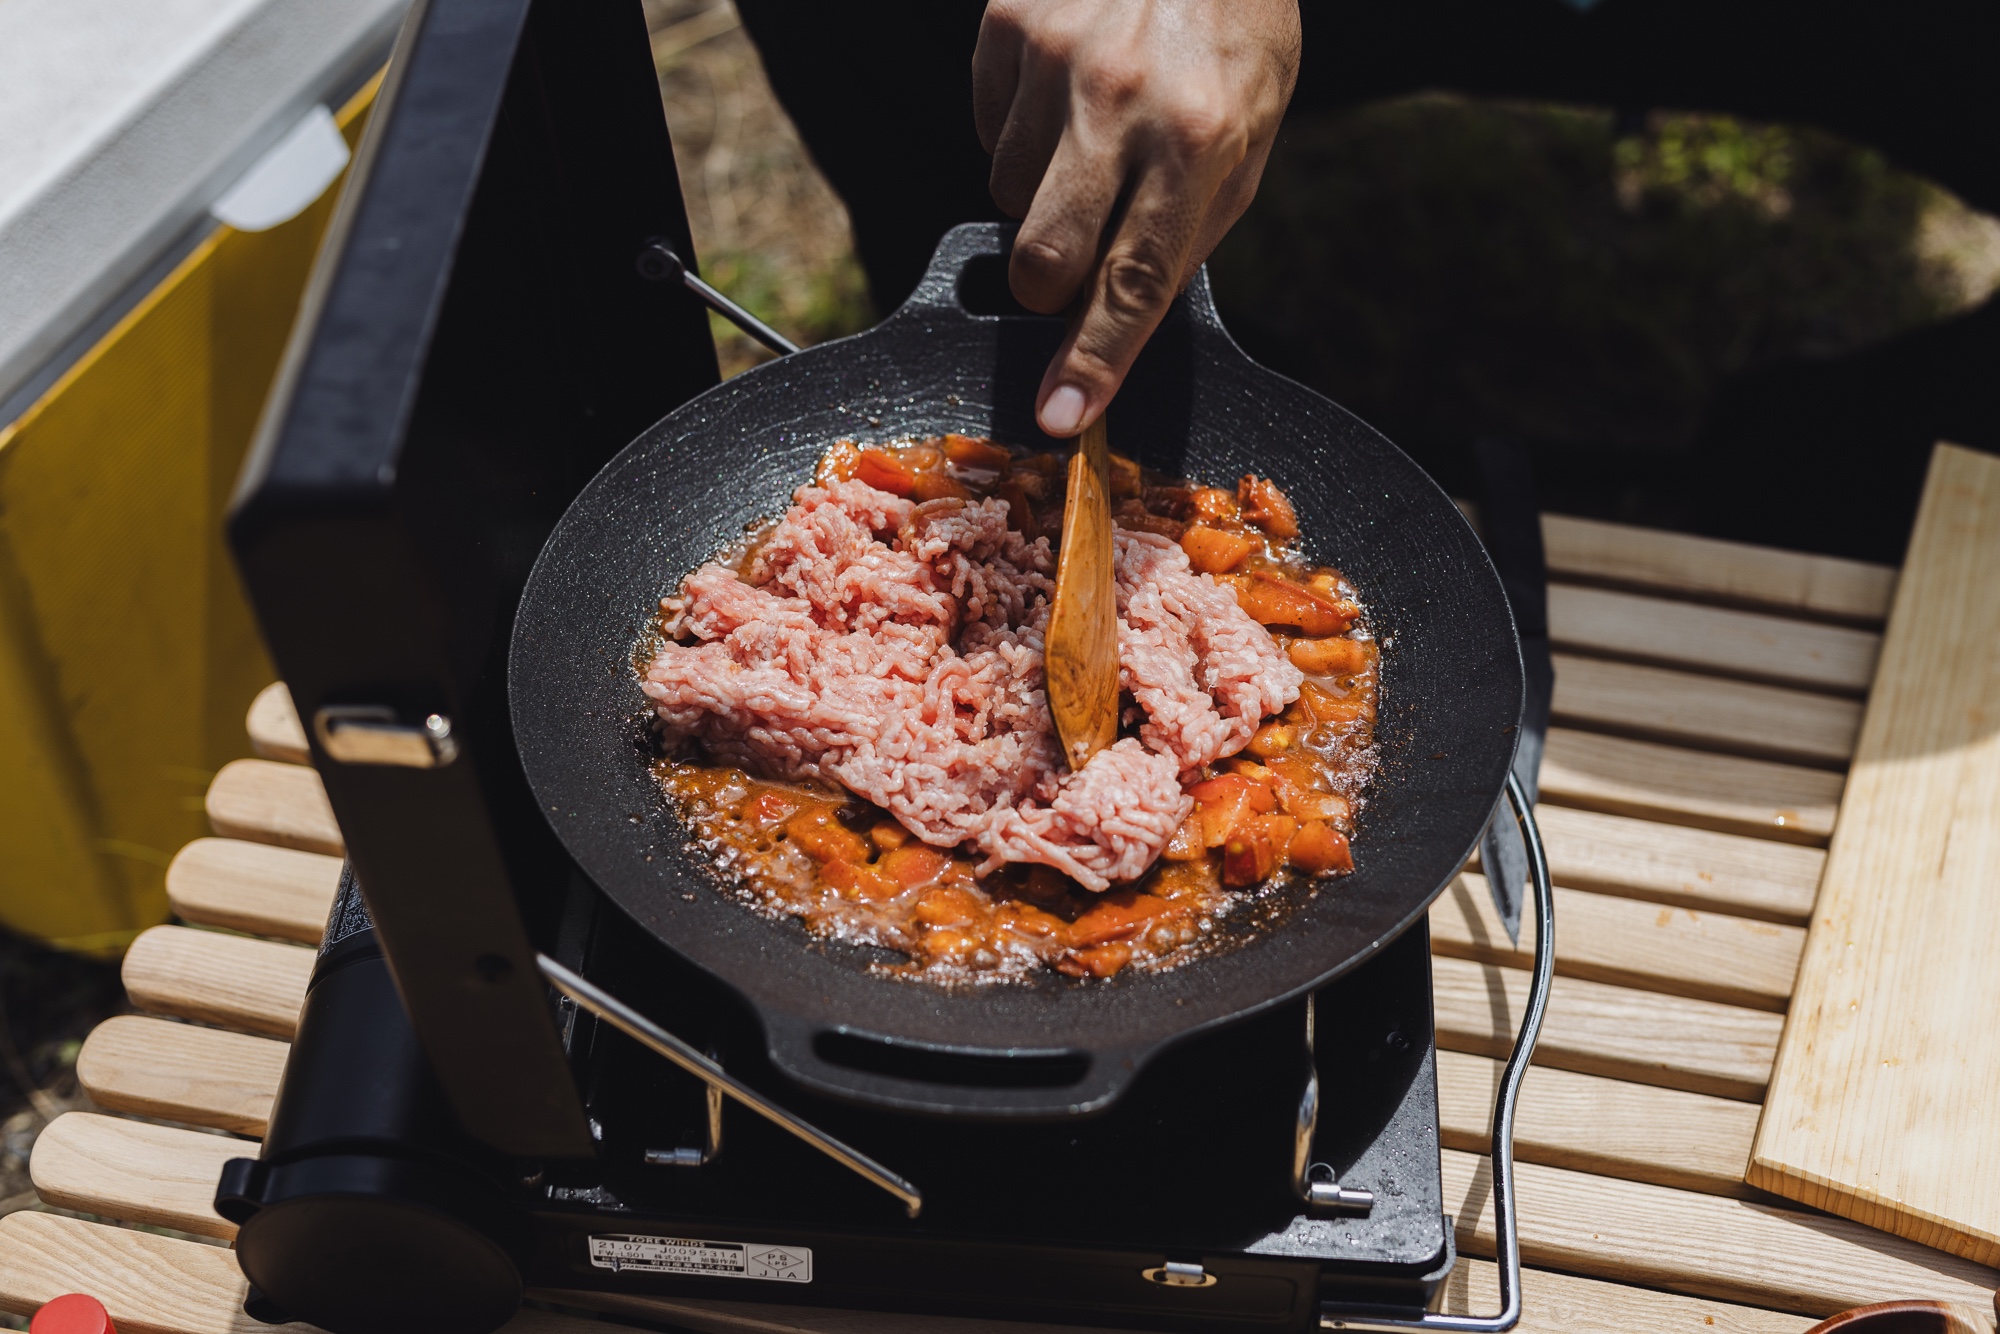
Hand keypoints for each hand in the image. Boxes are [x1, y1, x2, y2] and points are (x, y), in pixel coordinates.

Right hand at [973, 0, 1300, 435]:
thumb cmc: (1236, 33)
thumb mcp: (1249, 138)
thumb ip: (1185, 232)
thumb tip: (1116, 321)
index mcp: (1199, 139)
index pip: (1133, 283)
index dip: (1093, 361)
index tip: (1062, 416)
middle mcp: (1121, 100)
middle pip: (1042, 260)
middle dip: (1051, 287)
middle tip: (1078, 257)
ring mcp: (1055, 58)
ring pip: (1006, 197)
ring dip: (1041, 194)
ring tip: (1094, 135)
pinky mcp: (1008, 25)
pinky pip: (988, 131)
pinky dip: (1020, 133)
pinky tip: (1067, 93)